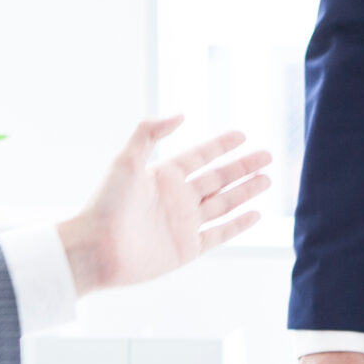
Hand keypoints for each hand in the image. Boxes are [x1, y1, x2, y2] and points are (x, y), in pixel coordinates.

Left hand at [56, 117, 272, 295]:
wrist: (95, 249)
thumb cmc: (105, 204)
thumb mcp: (125, 161)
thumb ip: (149, 133)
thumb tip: (181, 114)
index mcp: (164, 176)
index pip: (200, 157)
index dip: (222, 146)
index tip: (243, 135)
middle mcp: (176, 198)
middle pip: (218, 179)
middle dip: (243, 168)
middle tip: (268, 156)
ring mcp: (184, 224)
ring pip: (223, 204)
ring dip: (246, 192)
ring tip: (267, 180)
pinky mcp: (186, 248)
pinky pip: (219, 234)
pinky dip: (238, 225)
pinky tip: (255, 214)